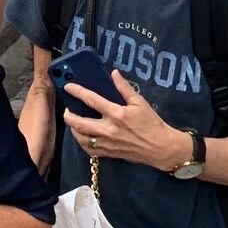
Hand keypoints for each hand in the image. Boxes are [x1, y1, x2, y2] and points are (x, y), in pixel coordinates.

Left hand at [63, 70, 187, 171]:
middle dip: (69, 115)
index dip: (78, 92)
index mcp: (117, 114)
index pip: (92, 100)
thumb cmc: (151, 123)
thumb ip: (124, 88)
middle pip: (80, 124)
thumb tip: (114, 73)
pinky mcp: (109, 154)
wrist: (160, 148)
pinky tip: (82, 136)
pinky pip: (89, 150)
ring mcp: (107, 144)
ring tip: (73, 121)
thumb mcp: (140, 102)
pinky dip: (82, 142)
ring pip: (81, 138)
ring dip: (73, 129)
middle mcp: (109, 130)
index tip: (68, 87)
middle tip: (67, 109)